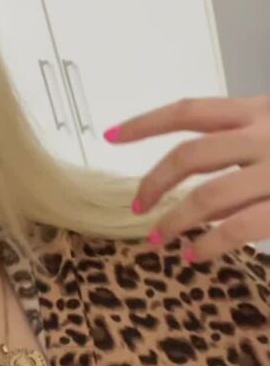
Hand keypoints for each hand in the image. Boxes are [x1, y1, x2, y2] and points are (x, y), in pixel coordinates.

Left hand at [103, 95, 269, 261]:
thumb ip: (237, 155)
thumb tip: (189, 201)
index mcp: (258, 111)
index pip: (189, 112)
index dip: (145, 124)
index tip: (110, 136)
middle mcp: (264, 135)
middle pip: (189, 155)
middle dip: (155, 182)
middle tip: (137, 206)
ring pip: (207, 196)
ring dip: (174, 220)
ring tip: (158, 238)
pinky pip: (237, 227)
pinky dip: (209, 244)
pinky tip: (194, 254)